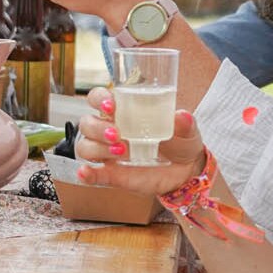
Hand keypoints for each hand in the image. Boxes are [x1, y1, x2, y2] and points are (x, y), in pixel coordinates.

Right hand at [74, 87, 206, 194]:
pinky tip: (85, 173)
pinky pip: (92, 173)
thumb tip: (181, 115)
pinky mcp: (112, 174)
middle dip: (98, 127)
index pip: (98, 98)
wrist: (187, 170)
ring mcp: (109, 152)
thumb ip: (184, 122)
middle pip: (87, 123)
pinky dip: (86, 173)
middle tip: (118, 135)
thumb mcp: (187, 129)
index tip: (111, 106)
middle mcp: (111, 129)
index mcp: (124, 111)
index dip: (99, 99)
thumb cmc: (181, 140)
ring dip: (97, 148)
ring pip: (86, 146)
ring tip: (121, 151)